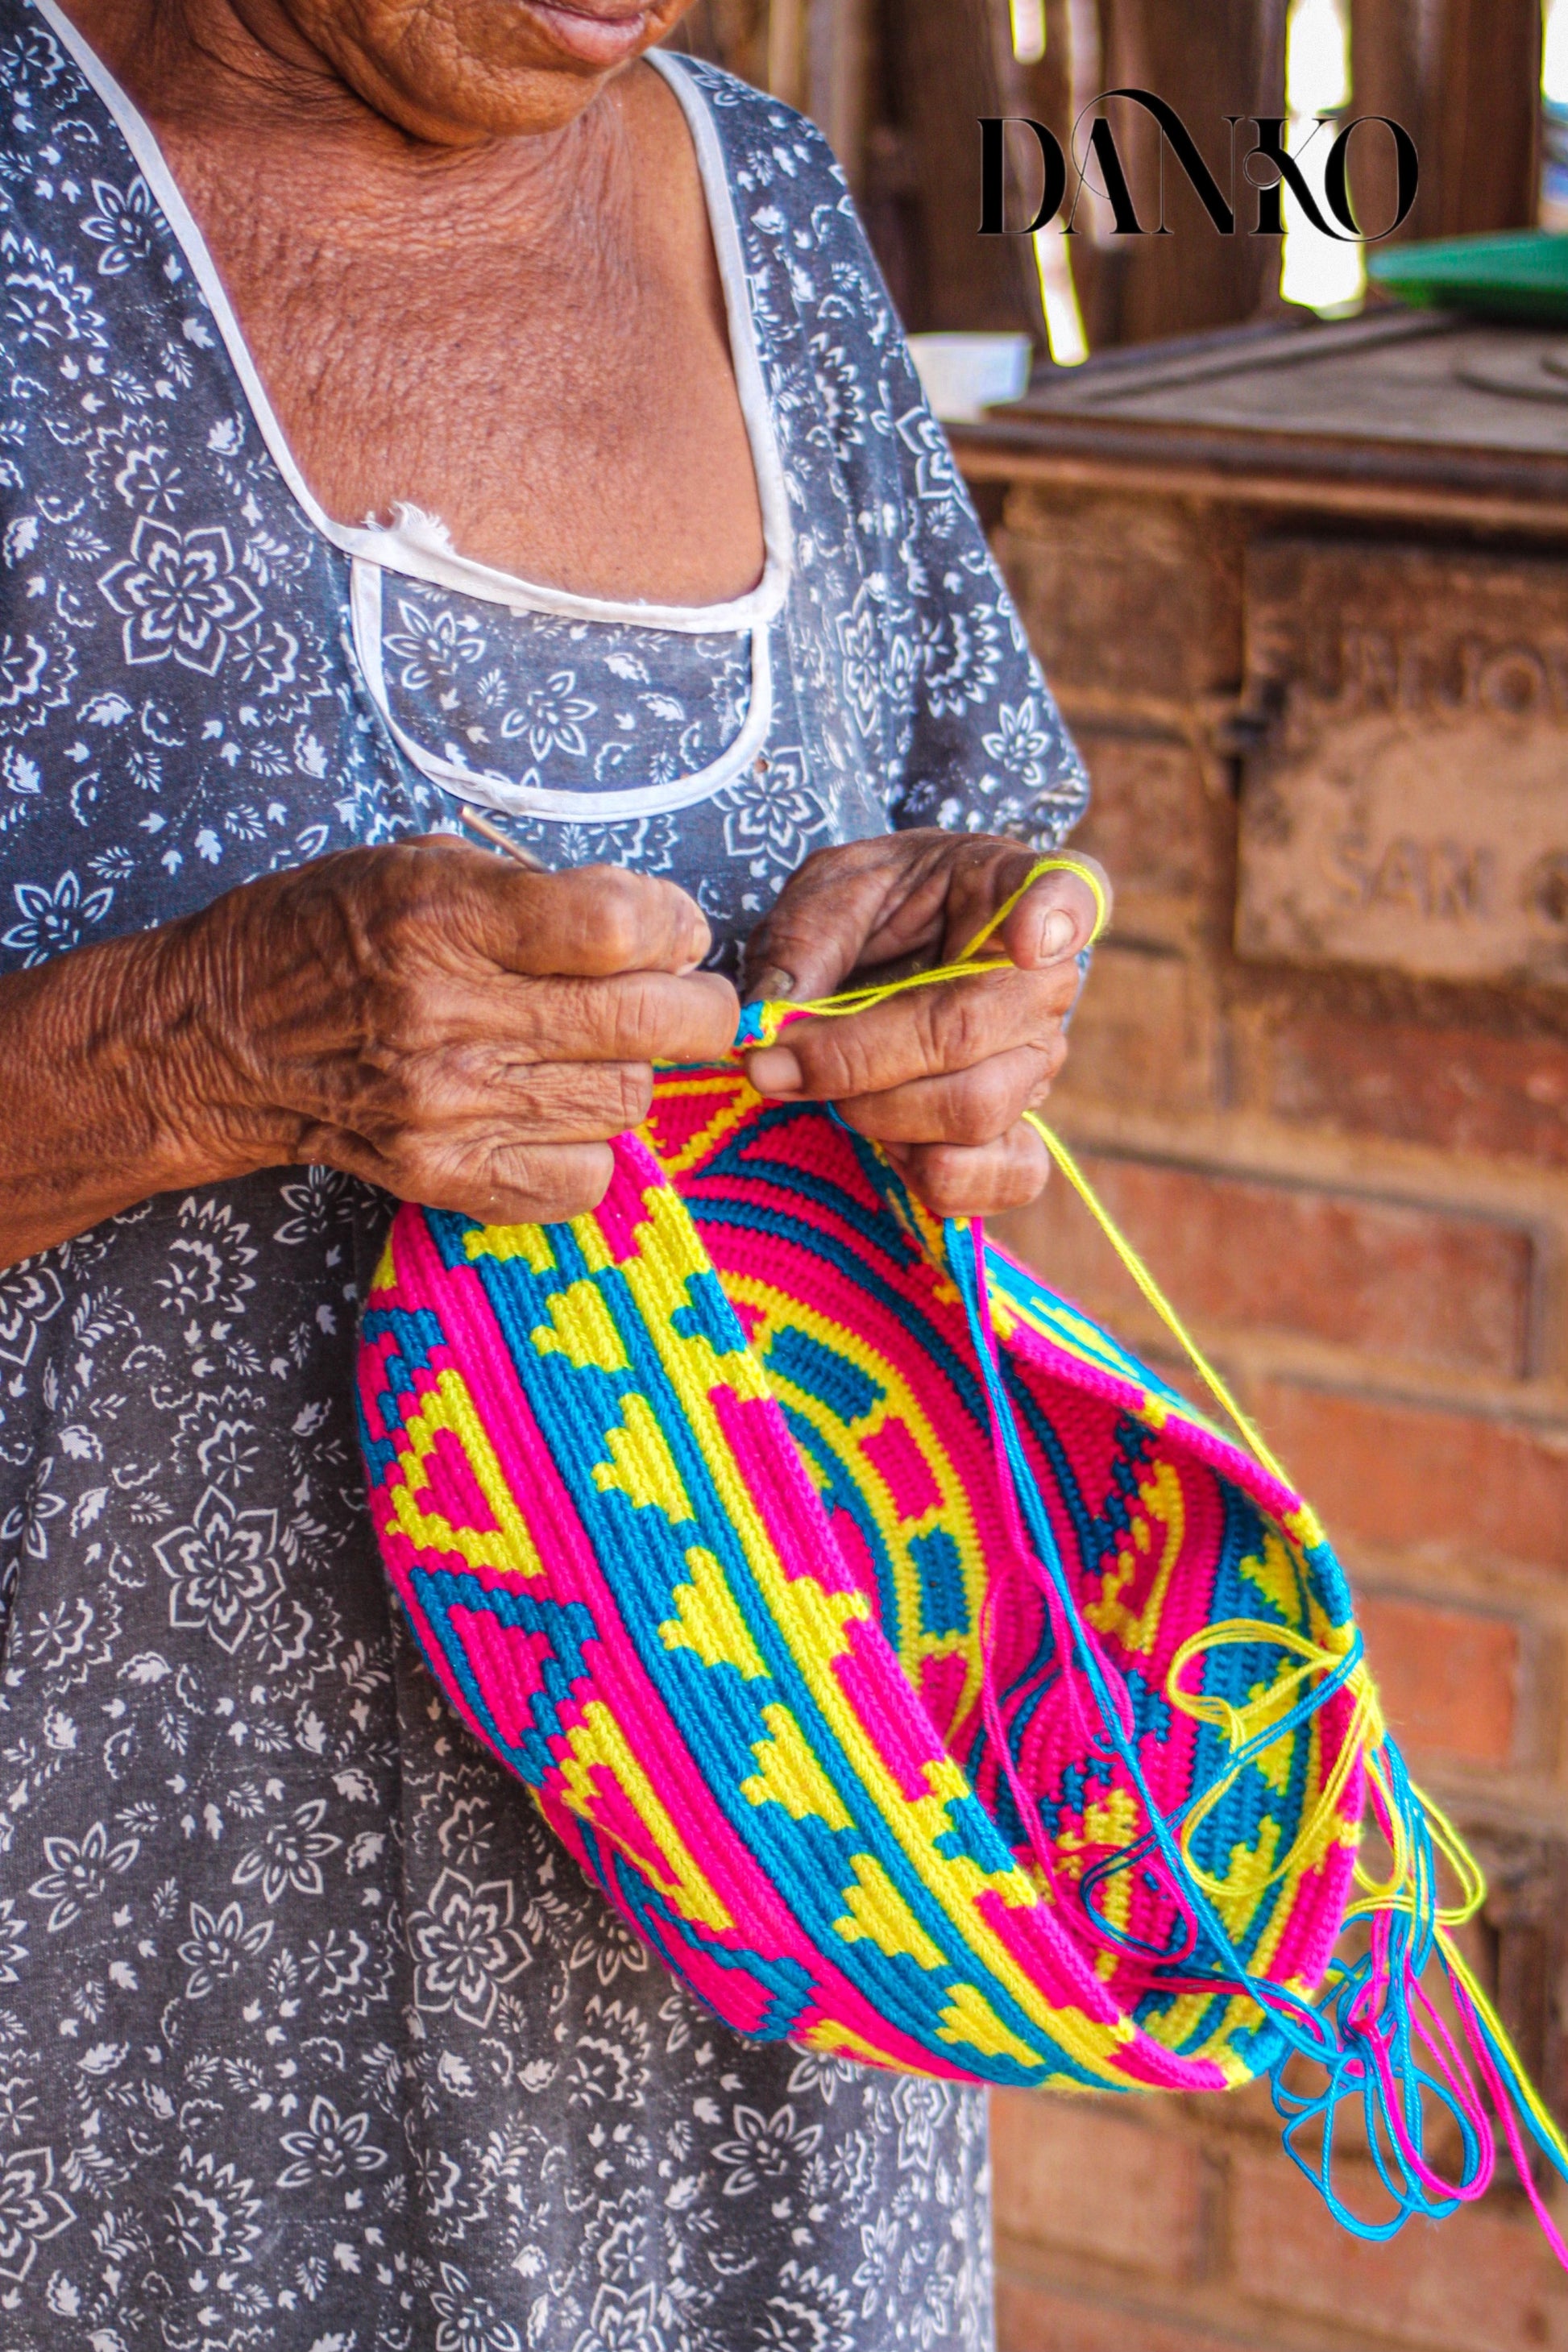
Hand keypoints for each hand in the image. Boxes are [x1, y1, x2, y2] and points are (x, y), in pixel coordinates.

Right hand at [181, 838, 737, 1222]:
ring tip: (584, 1046)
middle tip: (684, 997)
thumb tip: (661, 932)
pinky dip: (589, 1144)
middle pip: (651, 1024)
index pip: (621, 927)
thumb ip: (541, 893)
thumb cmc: (330, 935)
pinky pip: (586, 1177)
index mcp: (445, 918)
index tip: (668, 928)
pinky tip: (551, 1109)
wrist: (223, 1037)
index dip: (672, 924)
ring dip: (629, 1071)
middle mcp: (449, 1019)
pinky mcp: (448, 1177)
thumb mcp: (423, 862)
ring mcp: (449, 1110)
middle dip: (696, 1006)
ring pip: (627, 1100)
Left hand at [741, 830, 1107, 1217]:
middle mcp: (1044, 979)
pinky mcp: (1021, 1129)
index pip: (1067, 891)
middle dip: (854, 1059)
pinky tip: (884, 1147)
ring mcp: (1038, 1060)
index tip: (1029, 938)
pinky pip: (1009, 1176)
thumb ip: (802, 942)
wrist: (888, 957)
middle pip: (966, 1034)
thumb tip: (770, 1015)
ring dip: (875, 1115)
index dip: (1056, 918)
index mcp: (1008, 888)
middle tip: (776, 1062)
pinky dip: (934, 1176)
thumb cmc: (869, 909)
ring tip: (826, 1092)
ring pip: (974, 1111)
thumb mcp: (827, 892)